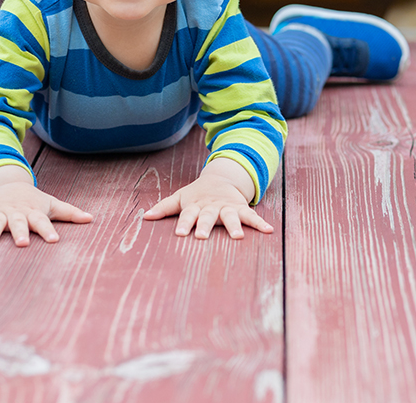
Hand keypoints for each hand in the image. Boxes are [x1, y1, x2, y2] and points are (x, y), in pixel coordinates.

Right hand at [0, 165, 92, 246]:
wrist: (9, 186)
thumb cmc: (34, 202)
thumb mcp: (51, 205)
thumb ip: (70, 213)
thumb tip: (92, 219)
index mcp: (33, 212)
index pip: (43, 222)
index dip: (48, 230)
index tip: (54, 240)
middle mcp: (16, 213)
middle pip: (18, 223)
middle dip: (19, 232)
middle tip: (21, 244)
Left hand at [143, 158, 273, 239]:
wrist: (220, 179)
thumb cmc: (196, 195)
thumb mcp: (180, 198)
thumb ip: (164, 208)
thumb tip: (145, 217)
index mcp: (195, 206)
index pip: (188, 215)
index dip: (184, 223)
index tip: (180, 233)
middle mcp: (211, 207)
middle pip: (208, 216)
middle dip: (205, 225)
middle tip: (202, 236)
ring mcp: (227, 207)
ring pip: (231, 216)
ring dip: (234, 225)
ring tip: (238, 237)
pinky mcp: (241, 209)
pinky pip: (251, 216)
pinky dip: (260, 223)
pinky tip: (269, 230)